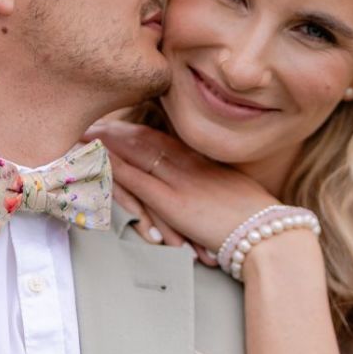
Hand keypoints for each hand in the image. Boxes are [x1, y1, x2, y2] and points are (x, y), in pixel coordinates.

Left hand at [84, 120, 278, 260]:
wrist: (269, 233)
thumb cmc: (257, 222)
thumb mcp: (233, 196)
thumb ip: (214, 188)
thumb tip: (203, 193)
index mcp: (203, 163)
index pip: (162, 141)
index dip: (136, 131)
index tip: (115, 124)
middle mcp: (189, 165)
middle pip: (144, 140)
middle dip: (115, 129)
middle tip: (89, 120)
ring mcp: (180, 181)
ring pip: (136, 154)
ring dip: (108, 143)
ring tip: (83, 133)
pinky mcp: (173, 202)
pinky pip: (137, 179)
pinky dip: (114, 167)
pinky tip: (97, 159)